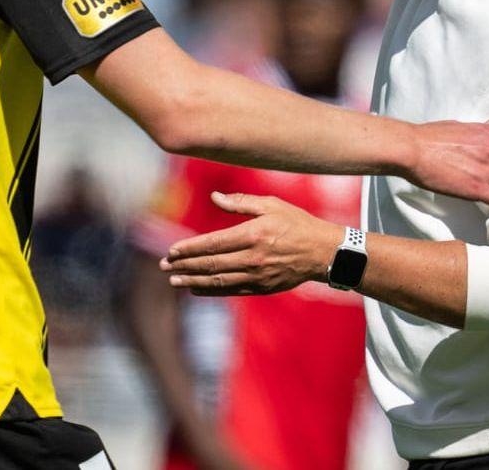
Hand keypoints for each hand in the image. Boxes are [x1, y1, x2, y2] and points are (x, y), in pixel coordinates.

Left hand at [161, 192, 344, 295]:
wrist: (325, 252)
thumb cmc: (298, 223)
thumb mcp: (271, 205)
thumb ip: (240, 202)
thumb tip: (215, 197)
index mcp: (253, 234)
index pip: (212, 243)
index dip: (190, 248)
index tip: (172, 250)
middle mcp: (253, 257)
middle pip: (211, 264)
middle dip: (184, 265)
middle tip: (164, 266)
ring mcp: (258, 275)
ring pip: (218, 281)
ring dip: (193, 282)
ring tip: (174, 280)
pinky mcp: (263, 287)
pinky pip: (231, 290)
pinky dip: (212, 291)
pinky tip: (197, 289)